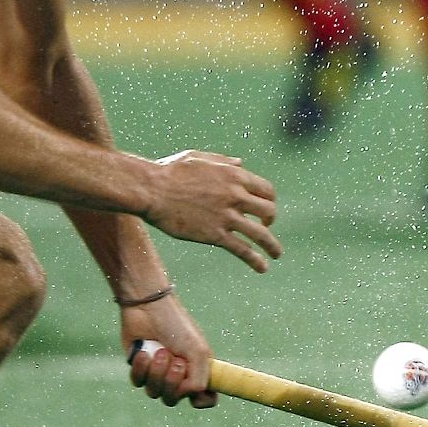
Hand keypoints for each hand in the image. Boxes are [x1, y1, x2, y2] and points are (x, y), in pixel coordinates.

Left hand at [122, 296, 215, 407]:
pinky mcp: (140, 369)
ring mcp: (158, 374)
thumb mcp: (197, 351)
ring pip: (155, 393)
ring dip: (157, 372)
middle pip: (174, 399)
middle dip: (172, 382)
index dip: (201, 401)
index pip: (205, 399)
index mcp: (199, 370)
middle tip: (175, 360)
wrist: (148, 309)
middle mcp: (179, 375)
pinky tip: (144, 352)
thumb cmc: (177, 326)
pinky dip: (142, 368)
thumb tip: (190, 394)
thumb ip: (200, 378)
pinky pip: (139, 382)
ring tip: (160, 351)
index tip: (195, 390)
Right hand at [145, 150, 281, 271]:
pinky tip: (262, 267)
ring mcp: (226, 216)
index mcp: (234, 176)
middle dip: (271, 220)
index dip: (269, 200)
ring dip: (272, 246)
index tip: (264, 209)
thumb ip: (224, 161)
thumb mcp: (200, 158)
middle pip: (268, 210)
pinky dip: (255, 260)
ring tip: (277, 254)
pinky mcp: (214, 235)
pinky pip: (242, 249)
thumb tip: (241, 164)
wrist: (150, 190)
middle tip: (266, 227)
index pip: (266, 190)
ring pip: (260, 234)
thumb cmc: (170, 171)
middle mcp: (236, 196)